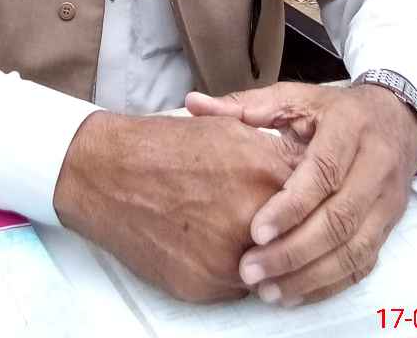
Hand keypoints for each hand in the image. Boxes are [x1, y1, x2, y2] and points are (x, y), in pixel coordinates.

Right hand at [53, 111, 301, 302]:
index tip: (297, 201)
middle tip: (259, 220)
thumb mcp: (224, 129)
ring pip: (267, 268)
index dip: (303, 199)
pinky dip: (227, 270)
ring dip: (256, 255)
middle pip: (292, 236)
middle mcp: (251, 215)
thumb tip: (299, 171)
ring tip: (225, 229)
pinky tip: (203, 243)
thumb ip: (268, 152)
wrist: (106, 173)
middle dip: (281, 231)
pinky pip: (235, 287)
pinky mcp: (205, 285)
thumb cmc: (161, 146)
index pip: (311, 197)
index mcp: (261, 169)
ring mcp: (228, 255)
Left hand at [186, 82, 416, 305]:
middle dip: (294, 250)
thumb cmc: (332, 111)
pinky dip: (329, 284)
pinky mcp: (390, 225)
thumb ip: (244, 106)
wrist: (395, 120)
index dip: (291, 205)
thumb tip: (192, 104)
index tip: (255, 231)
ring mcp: (387, 200)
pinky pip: (363, 263)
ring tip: (268, 290)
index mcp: (350, 127)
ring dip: (310, 276)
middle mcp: (375, 165)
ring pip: (354, 249)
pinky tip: (295, 293)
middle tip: (250, 270)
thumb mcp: (293, 99)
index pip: (323, 172)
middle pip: (340, 218)